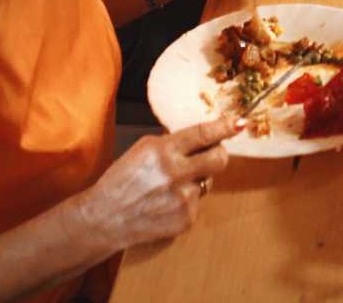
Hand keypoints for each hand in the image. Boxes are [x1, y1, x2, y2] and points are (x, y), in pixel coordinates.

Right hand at [77, 117, 235, 250]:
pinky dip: (186, 200)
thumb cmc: (120, 181)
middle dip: (219, 154)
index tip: (238, 123)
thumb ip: (170, 141)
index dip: (224, 127)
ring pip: (207, 181)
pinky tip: (166, 203)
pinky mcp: (186, 219)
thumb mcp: (142, 150)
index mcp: (163, 151)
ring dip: (195, 180)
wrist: (104, 219)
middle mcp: (176, 174)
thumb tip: (199, 135)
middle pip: (219, 159)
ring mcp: (183, 198)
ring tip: (170, 186)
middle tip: (211, 154)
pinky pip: (197, 202)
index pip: (203, 134)